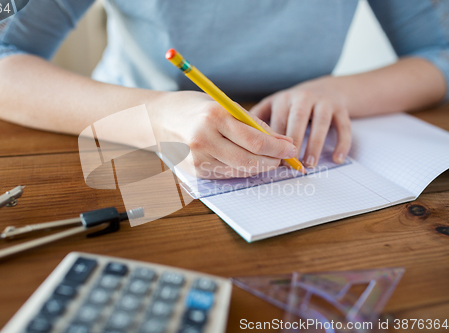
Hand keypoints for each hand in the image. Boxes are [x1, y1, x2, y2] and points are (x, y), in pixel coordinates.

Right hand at [148, 91, 297, 178]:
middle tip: (283, 157)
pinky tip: (248, 162)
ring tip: (269, 159)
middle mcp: (204, 139)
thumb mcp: (223, 104)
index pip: (255, 140)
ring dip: (259, 167)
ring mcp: (197, 158)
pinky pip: (226, 174)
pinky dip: (242, 170)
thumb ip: (250, 122)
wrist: (157, 119)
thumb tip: (279, 140)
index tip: (291, 147)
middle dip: (272, 161)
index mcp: (214, 116)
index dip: (278, 147)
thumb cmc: (194, 107)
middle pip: (249, 160)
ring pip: (239, 170)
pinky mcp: (195, 171)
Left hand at [250, 76, 351, 166]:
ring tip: (310, 164)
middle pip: (298, 120)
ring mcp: (324, 102)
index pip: (276, 121)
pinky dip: (342, 143)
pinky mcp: (341, 108)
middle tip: (289, 164)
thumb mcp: (274, 106)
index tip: (270, 160)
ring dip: (316, 144)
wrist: (327, 88)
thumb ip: (258, 120)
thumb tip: (239, 141)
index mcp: (282, 99)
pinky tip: (337, 159)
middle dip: (293, 143)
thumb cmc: (293, 105)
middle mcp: (303, 98)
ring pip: (321, 123)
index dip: (273, 141)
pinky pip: (344, 126)